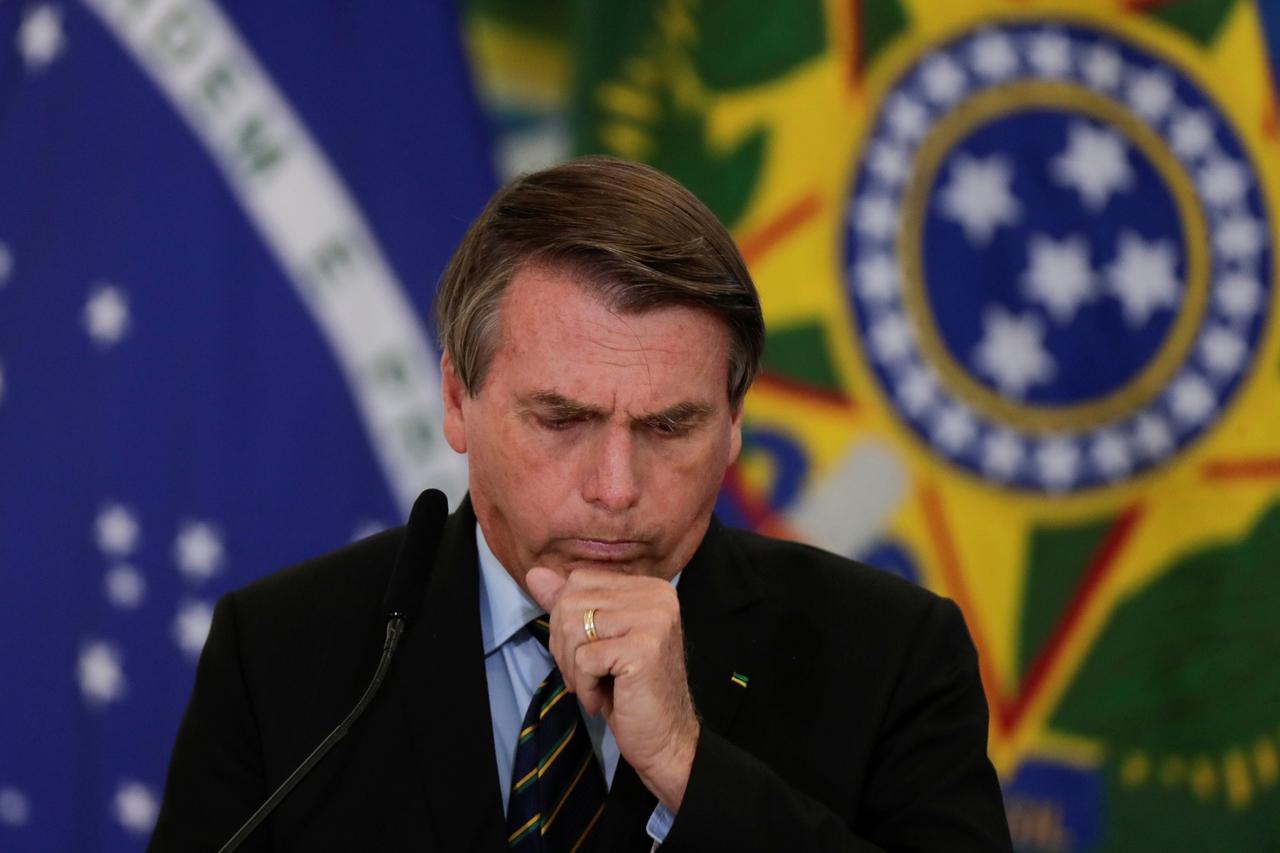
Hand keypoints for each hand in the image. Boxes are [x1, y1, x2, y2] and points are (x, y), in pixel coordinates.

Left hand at [525, 566, 699, 810]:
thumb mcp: (596, 641)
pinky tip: (604, 699)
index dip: (566, 620)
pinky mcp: (645, 648)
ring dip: (573, 668)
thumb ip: (568, 603)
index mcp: (648, 587)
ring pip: (573, 628)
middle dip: (565, 647)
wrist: (665, 738)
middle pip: (571, 602)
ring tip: (594, 687)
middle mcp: (657, 595)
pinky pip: (584, 658)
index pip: (579, 581)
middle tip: (586, 676)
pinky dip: (584, 686)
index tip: (585, 653)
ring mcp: (653, 620)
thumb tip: (534, 573)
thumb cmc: (630, 690)